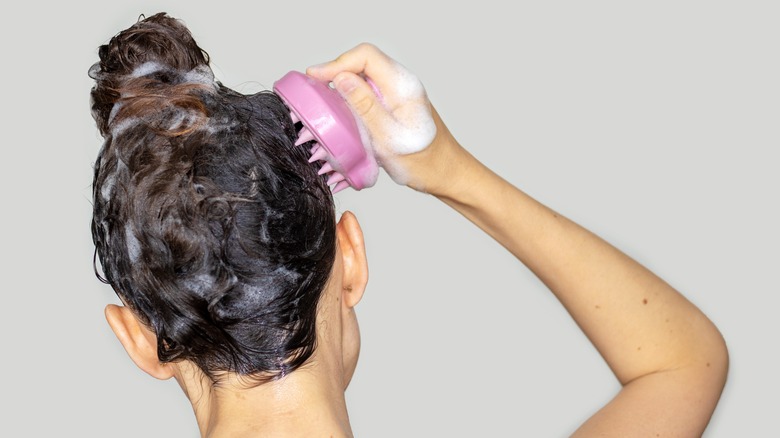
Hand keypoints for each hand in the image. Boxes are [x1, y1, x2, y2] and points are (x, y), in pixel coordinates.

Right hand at [307, 43, 466, 193]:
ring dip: (342, 83)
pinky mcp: (395, 105)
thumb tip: (341, 78)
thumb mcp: (389, 137)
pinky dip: (351, 96)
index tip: (316, 77)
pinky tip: (340, 109)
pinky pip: (369, 91)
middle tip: (314, 88)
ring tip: (322, 97)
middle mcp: (402, 84)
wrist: (446, 174)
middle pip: (363, 62)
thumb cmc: (424, 162)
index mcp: (403, 86)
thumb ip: (365, 106)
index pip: (366, 56)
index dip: (337, 63)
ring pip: (364, 76)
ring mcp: (398, 93)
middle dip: (336, 71)